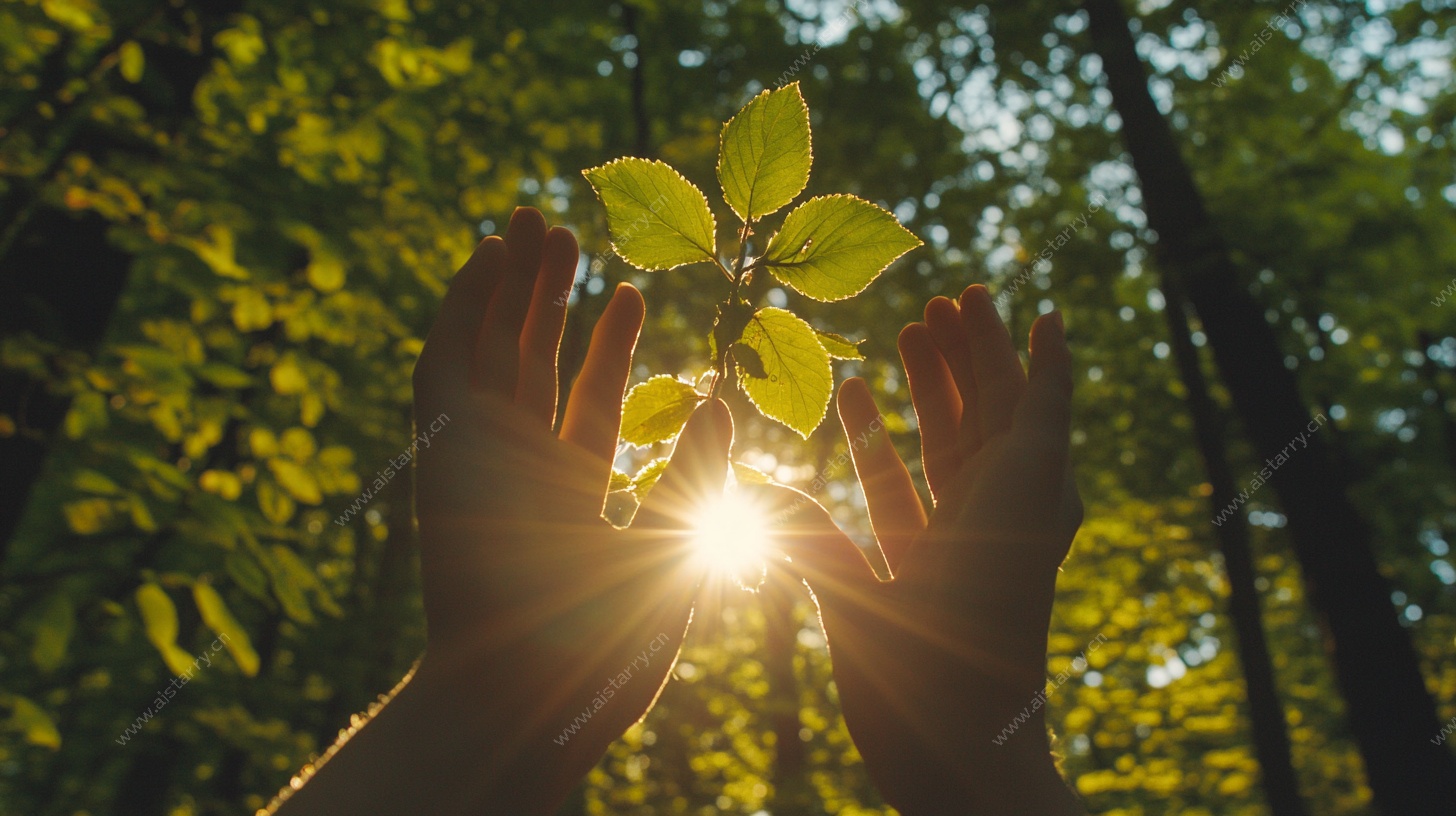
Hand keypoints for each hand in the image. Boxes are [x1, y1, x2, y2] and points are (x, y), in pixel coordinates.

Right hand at [273, 208, 730, 814]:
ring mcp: (477, 452)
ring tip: (536, 222)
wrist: (532, 691)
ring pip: (490, 346)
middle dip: (548, 294)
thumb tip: (721, 404)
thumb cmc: (609, 644)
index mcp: (571, 492)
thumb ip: (694, 474)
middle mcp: (519, 465)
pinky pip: (444, 361)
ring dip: (508, 283)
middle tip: (568, 233)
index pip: (587, 399)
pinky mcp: (440, 446)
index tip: (629, 291)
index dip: (605, 343)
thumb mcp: (674, 544)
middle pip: (532, 359)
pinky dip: (462, 305)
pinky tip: (488, 255)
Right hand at [748, 285, 1083, 813]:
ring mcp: (967, 547)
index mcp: (1006, 518)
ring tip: (909, 331)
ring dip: (934, 394)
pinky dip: (890, 453)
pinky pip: (916, 496)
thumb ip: (813, 549)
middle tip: (949, 298)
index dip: (1039, 361)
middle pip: (991, 419)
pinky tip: (859, 406)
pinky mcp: (937, 573)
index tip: (1042, 309)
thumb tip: (754, 488)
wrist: (967, 781)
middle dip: (971, 357)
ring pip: (956, 451)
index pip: (1036, 416)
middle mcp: (996, 524)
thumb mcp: (871, 617)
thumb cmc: (931, 704)